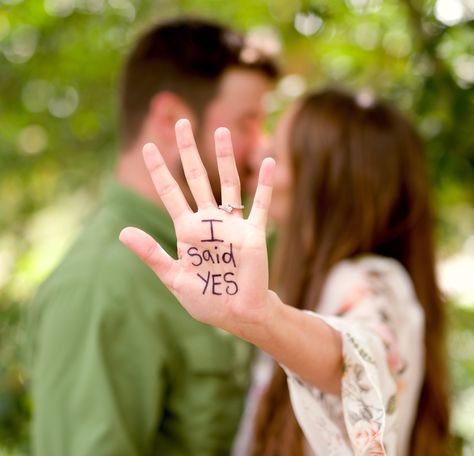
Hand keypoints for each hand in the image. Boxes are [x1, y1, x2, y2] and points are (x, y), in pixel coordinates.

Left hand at [119, 119, 275, 334]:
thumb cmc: (205, 298)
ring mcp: (232, 224)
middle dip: (188, 151)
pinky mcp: (253, 233)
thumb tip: (123, 232)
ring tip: (220, 130)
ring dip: (224, 157)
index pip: (170, 193)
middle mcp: (209, 222)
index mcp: (187, 231)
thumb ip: (152, 254)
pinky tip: (267, 160)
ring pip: (228, 183)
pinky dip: (264, 183)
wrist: (236, 314)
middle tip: (181, 123)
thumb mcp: (173, 278)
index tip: (149, 146)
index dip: (159, 170)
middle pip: (197, 178)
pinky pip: (259, 204)